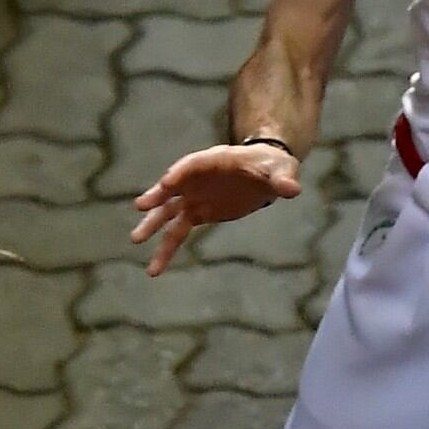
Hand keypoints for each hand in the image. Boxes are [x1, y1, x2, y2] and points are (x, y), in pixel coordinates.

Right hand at [130, 141, 301, 274]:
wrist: (267, 173)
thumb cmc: (272, 166)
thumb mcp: (280, 171)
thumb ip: (282, 180)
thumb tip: (292, 189)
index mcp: (215, 161)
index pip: (193, 165)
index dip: (180, 173)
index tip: (167, 184)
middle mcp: (198, 179)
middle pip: (173, 187)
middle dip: (157, 196)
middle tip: (140, 207)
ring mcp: (195, 196)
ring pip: (169, 212)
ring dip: (153, 226)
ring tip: (135, 240)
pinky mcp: (198, 213)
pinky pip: (178, 231)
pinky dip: (167, 247)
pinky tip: (156, 266)